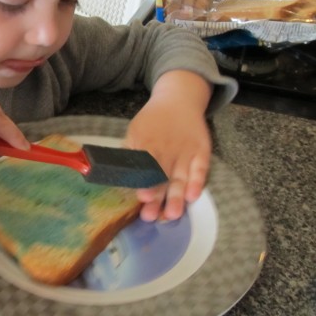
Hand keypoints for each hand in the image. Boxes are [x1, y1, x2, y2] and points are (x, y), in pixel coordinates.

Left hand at [124, 71, 211, 221]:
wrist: (178, 100)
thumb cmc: (152, 121)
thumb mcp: (136, 131)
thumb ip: (129, 151)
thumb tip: (114, 172)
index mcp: (148, 143)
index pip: (145, 166)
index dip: (144, 182)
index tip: (142, 197)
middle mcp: (168, 149)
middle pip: (162, 176)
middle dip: (158, 197)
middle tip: (152, 215)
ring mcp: (186, 151)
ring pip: (181, 177)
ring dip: (177, 197)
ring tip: (173, 214)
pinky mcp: (201, 151)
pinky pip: (200, 168)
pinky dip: (197, 182)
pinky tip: (193, 196)